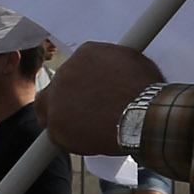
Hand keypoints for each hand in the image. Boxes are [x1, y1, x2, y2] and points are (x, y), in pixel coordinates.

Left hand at [39, 41, 164, 157]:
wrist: (143, 113)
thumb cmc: (145, 90)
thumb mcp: (133, 62)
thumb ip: (114, 64)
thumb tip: (115, 68)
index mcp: (86, 53)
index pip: (76, 67)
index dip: (82, 83)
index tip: (91, 93)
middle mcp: (66, 70)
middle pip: (59, 86)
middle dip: (70, 99)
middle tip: (87, 112)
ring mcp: (58, 96)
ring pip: (48, 108)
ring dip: (62, 117)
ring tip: (83, 128)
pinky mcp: (55, 122)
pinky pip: (55, 132)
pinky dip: (67, 138)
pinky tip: (86, 140)